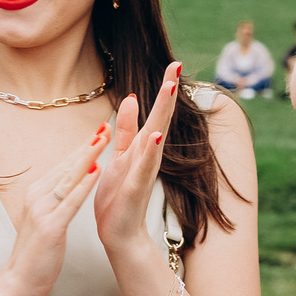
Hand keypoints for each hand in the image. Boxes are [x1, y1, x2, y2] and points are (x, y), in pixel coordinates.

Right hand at [0, 121, 108, 295]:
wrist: (18, 280)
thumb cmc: (35, 253)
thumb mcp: (44, 219)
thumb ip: (53, 201)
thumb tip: (66, 184)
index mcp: (36, 193)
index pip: (64, 165)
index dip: (83, 147)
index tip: (99, 131)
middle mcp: (37, 196)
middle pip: (67, 166)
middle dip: (88, 145)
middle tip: (107, 126)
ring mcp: (42, 210)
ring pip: (69, 178)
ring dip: (88, 157)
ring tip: (104, 140)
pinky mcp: (50, 226)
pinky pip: (71, 202)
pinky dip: (84, 185)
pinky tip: (97, 172)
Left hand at [93, 63, 182, 260]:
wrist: (119, 233)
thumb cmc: (119, 195)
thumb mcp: (120, 155)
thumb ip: (126, 129)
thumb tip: (130, 97)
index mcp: (142, 147)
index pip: (155, 112)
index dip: (163, 89)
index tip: (174, 63)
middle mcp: (148, 156)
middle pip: (160, 119)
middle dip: (167, 93)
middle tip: (176, 65)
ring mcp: (144, 171)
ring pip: (155, 138)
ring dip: (162, 115)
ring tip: (168, 90)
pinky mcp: (136, 189)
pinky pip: (144, 167)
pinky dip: (150, 152)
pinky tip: (155, 136)